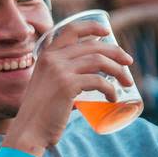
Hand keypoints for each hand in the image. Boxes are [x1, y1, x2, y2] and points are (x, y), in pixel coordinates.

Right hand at [4, 22, 133, 155]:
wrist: (29, 130)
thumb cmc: (40, 112)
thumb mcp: (47, 85)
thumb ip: (62, 77)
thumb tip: (90, 80)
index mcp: (46, 55)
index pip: (71, 29)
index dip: (92, 26)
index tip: (107, 31)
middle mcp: (52, 58)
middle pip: (93, 45)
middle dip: (116, 52)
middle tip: (129, 62)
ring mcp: (59, 71)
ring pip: (99, 60)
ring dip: (118, 70)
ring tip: (127, 82)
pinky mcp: (67, 86)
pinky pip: (98, 81)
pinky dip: (110, 89)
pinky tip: (113, 98)